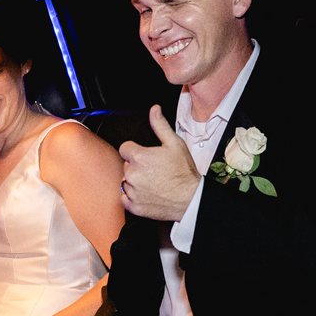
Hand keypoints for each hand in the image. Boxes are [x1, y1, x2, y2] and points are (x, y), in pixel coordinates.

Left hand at [118, 105, 198, 220]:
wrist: (190, 199)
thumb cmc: (184, 172)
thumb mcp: (175, 144)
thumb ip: (160, 125)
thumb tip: (154, 109)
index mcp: (139, 157)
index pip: (125, 148)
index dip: (135, 150)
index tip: (145, 156)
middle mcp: (132, 174)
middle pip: (126, 165)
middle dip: (136, 166)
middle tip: (153, 170)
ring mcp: (132, 191)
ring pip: (125, 181)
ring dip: (134, 181)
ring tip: (152, 183)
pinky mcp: (134, 206)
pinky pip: (124, 199)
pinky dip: (133, 197)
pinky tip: (147, 194)